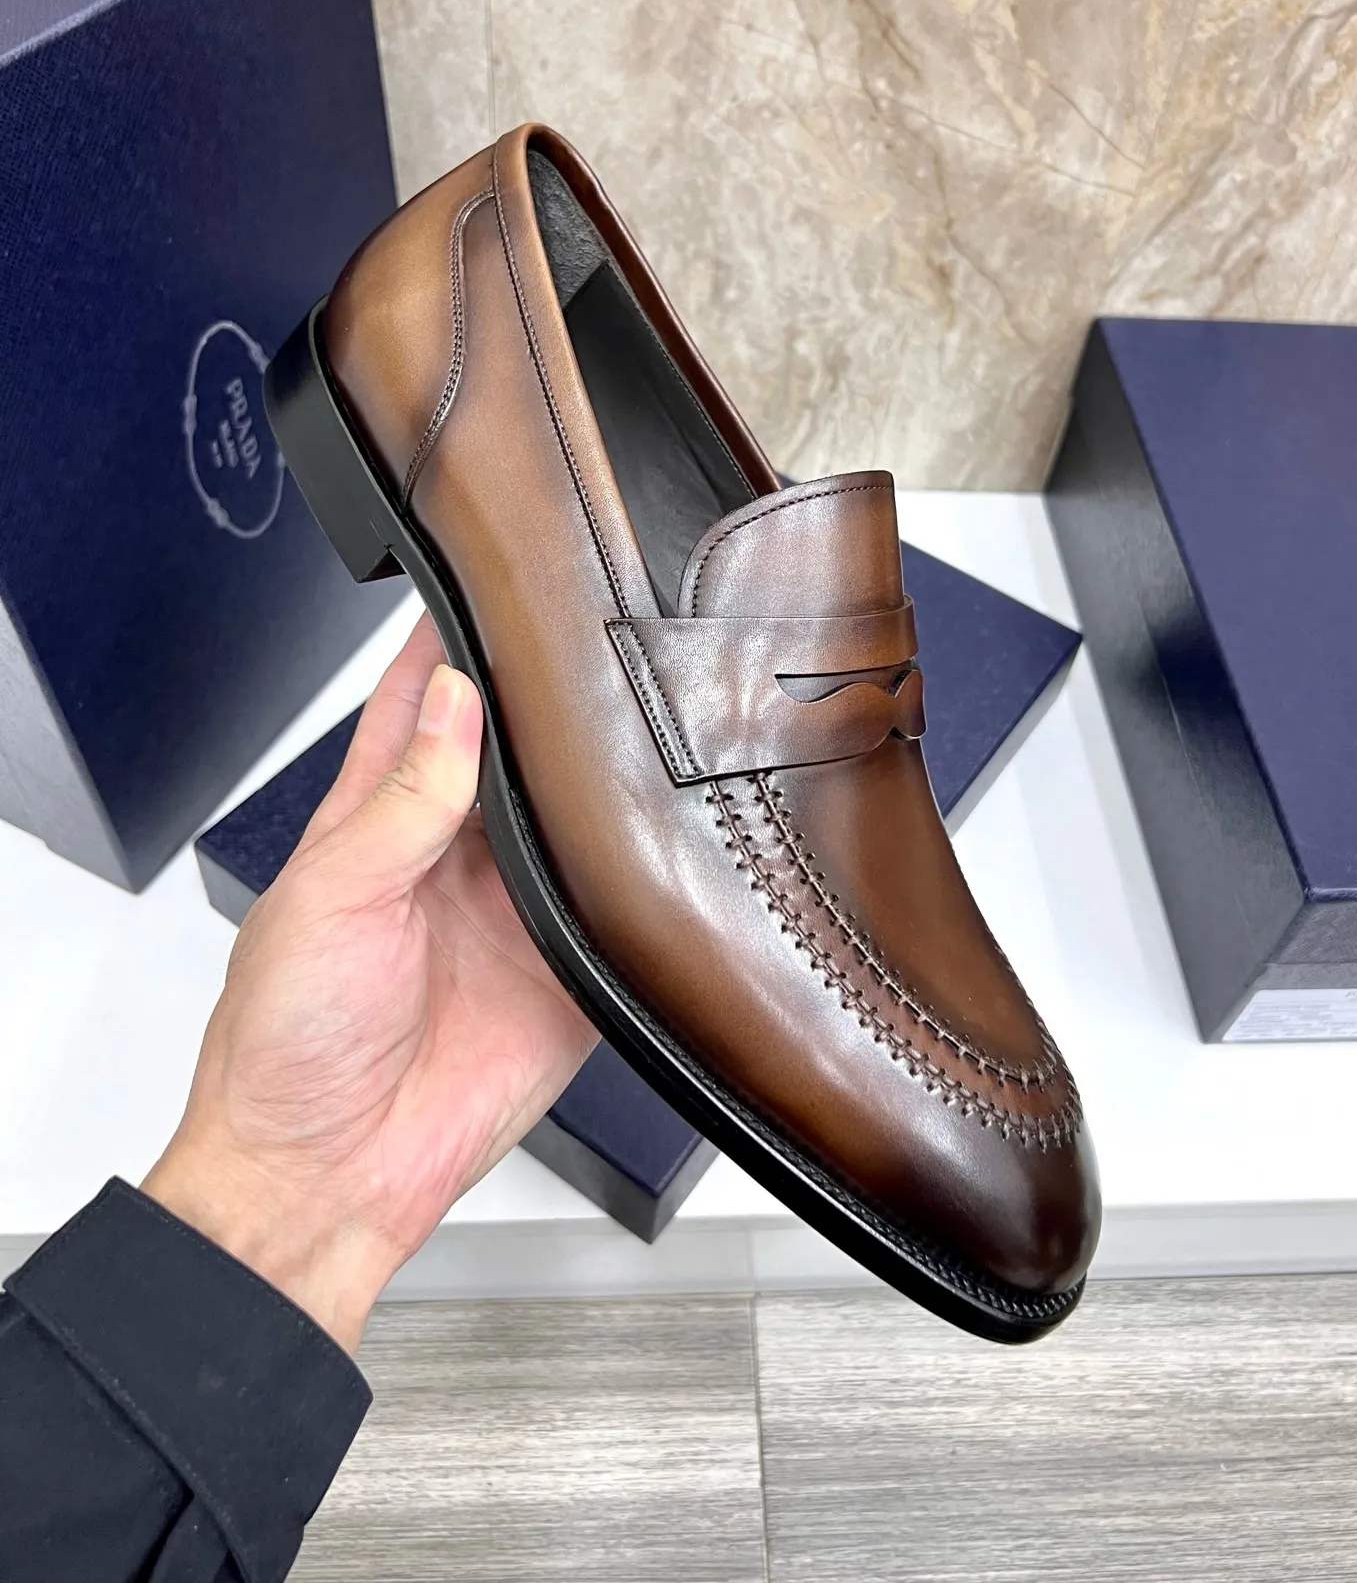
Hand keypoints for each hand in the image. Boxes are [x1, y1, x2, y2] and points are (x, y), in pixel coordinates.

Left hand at [143, 616, 596, 1350]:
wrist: (324, 1179)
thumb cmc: (283, 1046)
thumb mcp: (328, 900)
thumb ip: (401, 805)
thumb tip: (454, 706)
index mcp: (378, 825)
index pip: (420, 707)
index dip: (450, 644)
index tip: (489, 580)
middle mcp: (453, 860)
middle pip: (514, 753)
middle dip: (550, 701)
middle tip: (598, 641)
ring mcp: (514, 917)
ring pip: (577, 822)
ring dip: (604, 783)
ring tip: (644, 722)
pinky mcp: (566, 978)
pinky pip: (622, 917)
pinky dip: (650, 884)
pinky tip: (670, 843)